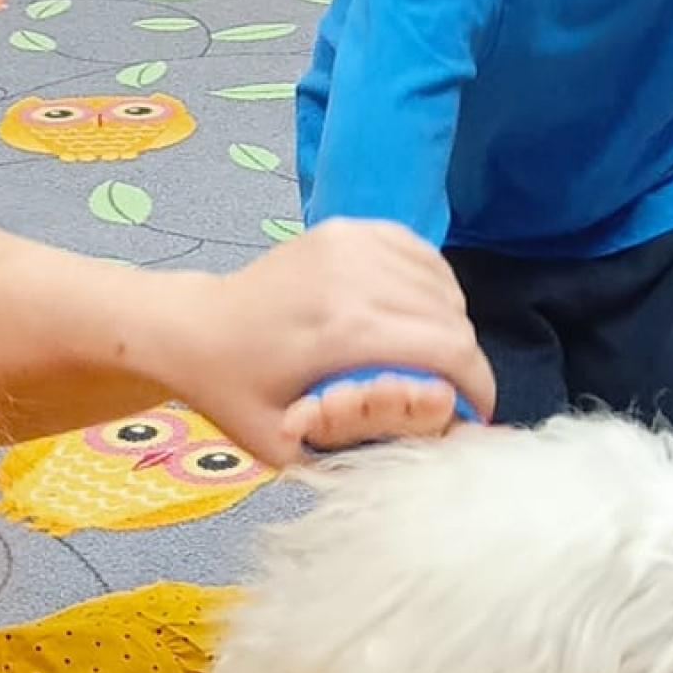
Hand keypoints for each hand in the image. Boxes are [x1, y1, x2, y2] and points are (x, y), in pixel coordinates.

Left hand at [156, 221, 495, 462]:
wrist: (194, 327)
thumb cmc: (239, 394)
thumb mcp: (292, 445)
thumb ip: (366, 435)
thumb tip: (440, 415)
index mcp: (344, 331)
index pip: (450, 350)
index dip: (477, 386)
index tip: (474, 412)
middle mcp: (355, 276)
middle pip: (453, 319)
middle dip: (463, 361)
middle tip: (448, 390)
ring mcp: (353, 242)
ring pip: (444, 286)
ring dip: (449, 324)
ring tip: (428, 355)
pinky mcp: (350, 228)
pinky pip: (423, 256)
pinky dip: (433, 286)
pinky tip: (416, 312)